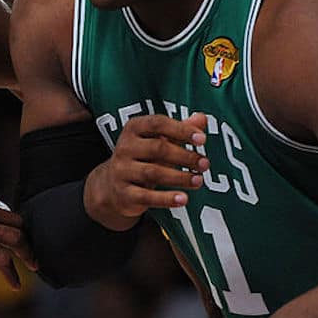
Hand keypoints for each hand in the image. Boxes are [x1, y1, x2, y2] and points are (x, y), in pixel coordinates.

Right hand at [0, 187, 33, 286]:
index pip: (4, 211)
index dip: (10, 228)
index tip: (14, 241)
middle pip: (17, 222)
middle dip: (25, 238)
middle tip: (29, 253)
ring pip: (17, 238)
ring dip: (27, 254)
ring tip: (32, 265)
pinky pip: (4, 260)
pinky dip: (12, 274)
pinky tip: (15, 284)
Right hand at [84, 113, 208, 228]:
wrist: (112, 185)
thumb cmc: (143, 157)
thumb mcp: (158, 141)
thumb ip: (180, 129)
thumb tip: (202, 118)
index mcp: (133, 129)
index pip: (158, 124)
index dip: (181, 130)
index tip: (202, 139)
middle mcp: (124, 148)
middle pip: (158, 148)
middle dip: (185, 156)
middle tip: (205, 164)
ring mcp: (122, 171)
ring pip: (153, 173)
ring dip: (179, 177)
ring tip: (199, 180)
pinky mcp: (124, 194)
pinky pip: (146, 197)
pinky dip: (166, 199)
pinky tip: (183, 199)